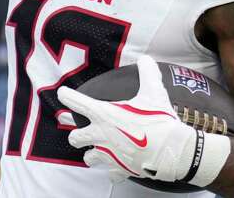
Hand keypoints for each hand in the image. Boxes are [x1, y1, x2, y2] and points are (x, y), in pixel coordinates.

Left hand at [57, 56, 198, 183]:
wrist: (171, 151)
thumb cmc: (159, 120)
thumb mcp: (154, 92)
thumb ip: (148, 73)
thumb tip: (146, 59)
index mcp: (104, 114)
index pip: (77, 102)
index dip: (67, 96)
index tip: (62, 94)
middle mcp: (100, 135)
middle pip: (75, 137)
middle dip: (75, 133)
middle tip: (75, 129)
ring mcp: (108, 154)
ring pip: (88, 158)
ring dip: (90, 154)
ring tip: (94, 150)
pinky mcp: (119, 168)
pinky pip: (111, 173)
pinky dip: (113, 170)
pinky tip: (116, 167)